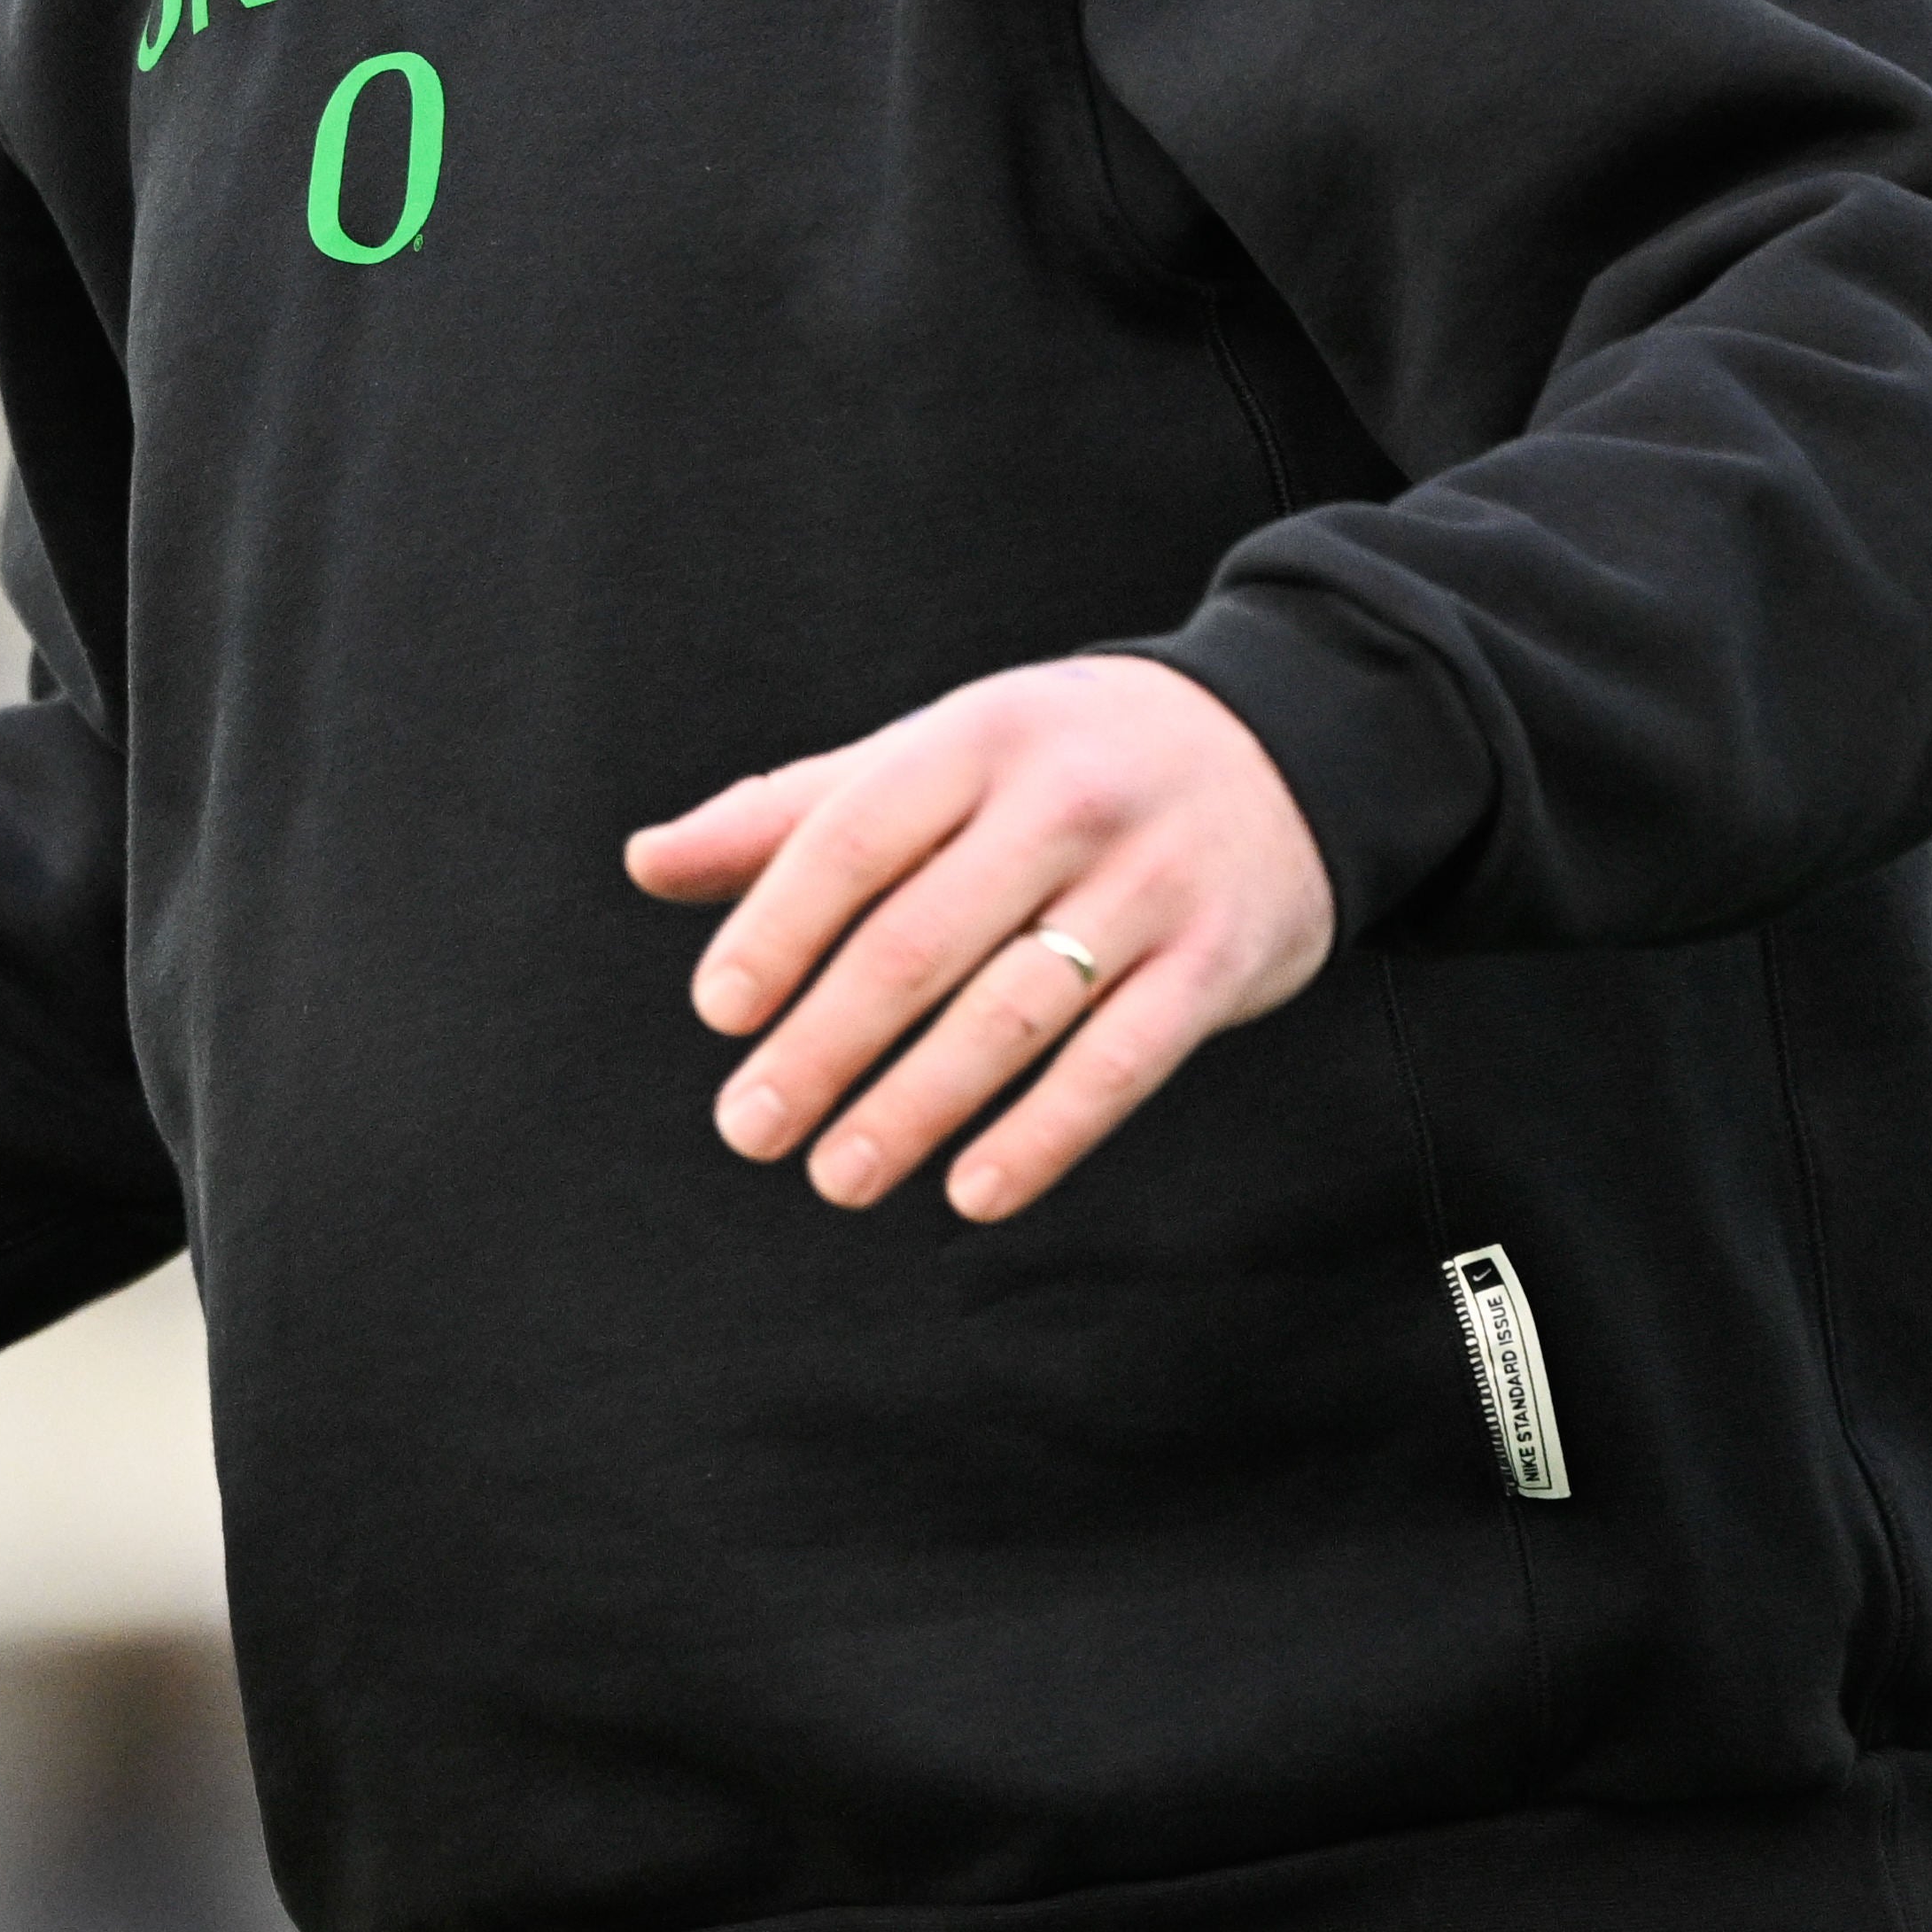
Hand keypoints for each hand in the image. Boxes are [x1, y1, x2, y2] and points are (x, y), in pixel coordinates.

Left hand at [624, 656, 1335, 1223]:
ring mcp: (1149, 883)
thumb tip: (646, 863)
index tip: (719, 1013)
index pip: (855, 836)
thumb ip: (791, 812)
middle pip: (921, 939)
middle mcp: (1063, 804)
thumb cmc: (1059, 761)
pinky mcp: (1218, 961)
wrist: (1285, 740)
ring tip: (835, 1177)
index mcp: (974, 739)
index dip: (779, 926)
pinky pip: (1122, 1060)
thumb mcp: (934, 753)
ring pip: (1014, 1009)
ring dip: (917, 1106)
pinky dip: (1046, 1134)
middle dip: (825, 1044)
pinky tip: (972, 1192)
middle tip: (749, 1130)